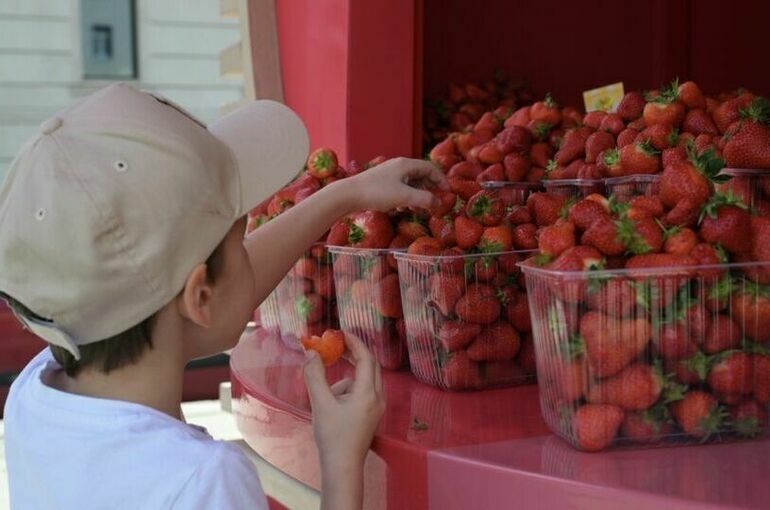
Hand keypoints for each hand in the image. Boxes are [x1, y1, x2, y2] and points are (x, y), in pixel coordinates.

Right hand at [303, 332, 384, 471]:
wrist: (342, 467)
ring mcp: (377, 407)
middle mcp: (378, 397)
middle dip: (354, 354)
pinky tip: (333, 406)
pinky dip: (349, 390)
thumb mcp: (320, 403)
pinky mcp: (372, 415)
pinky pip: (363, 393)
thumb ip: (315, 375)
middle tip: (336, 347)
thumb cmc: (333, 436)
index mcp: (368, 392)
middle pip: (370, 366)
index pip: (366, 358)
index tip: (340, 333)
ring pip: (365, 380)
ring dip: (348, 377)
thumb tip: (311, 352)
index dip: (354, 342)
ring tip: (326, 395)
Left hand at [342, 157, 448, 212]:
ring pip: (411, 184)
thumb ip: (424, 199)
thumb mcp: (404, 196)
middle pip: (421, 175)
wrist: (348, 195)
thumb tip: (439, 203)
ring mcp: (389, 175)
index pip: (430, 168)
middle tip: (438, 202)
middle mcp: (398, 167)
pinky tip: (404, 209)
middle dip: (431, 189)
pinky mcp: (381, 185)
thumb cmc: (377, 193)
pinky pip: (400, 189)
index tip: (448, 193)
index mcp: (406, 164)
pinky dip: (407, 198)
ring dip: (419, 195)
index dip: (441, 180)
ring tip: (423, 209)